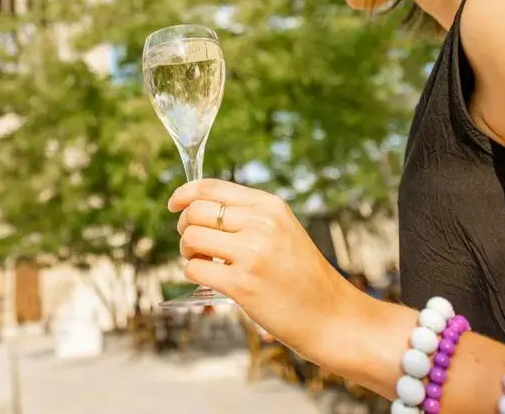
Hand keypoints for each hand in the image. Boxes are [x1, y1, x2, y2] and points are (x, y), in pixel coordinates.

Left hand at [169, 178, 363, 359]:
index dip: (184, 193)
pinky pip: (195, 270)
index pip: (212, 188)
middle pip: (196, 211)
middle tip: (194, 244)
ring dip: (188, 252)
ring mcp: (252, 254)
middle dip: (184, 227)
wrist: (330, 315)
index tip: (174, 204)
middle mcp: (261, 224)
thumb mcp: (283, 230)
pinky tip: (212, 280)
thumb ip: (248, 216)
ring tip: (203, 262)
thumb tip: (198, 208)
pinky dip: (195, 274)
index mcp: (270, 206)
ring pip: (191, 238)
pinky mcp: (242, 284)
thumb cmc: (302, 275)